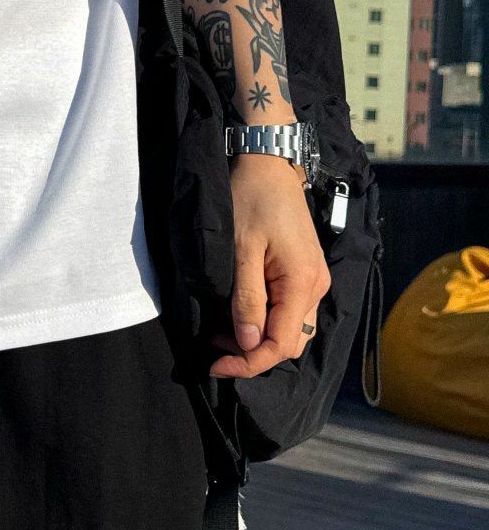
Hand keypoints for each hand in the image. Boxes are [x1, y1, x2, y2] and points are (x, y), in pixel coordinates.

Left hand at [210, 154, 331, 379]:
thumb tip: (249, 343)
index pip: (281, 344)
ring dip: (258, 339)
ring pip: (291, 329)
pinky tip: (239, 315)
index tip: (216, 366)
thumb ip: (247, 299)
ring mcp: (313, 279)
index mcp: (303, 283)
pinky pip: (289, 311)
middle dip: (253, 353)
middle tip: (214, 348)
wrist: (267, 164)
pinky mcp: (304, 272)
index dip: (249, 362)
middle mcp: (316, 286)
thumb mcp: (241, 250)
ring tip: (221, 333)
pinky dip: (265, 321)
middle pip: (290, 342)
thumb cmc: (251, 200)